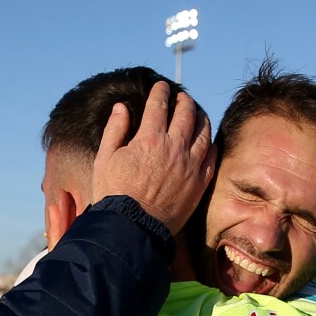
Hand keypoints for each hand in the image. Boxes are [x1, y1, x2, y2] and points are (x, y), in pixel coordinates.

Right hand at [90, 81, 216, 234]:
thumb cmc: (113, 195)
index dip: (160, 91)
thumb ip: (114, 130)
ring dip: (200, 117)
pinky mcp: (199, 183)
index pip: (159, 105)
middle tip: (181, 97)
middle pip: (186, 113)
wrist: (132, 229)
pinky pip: (211, 155)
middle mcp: (174, 148)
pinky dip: (210, 143)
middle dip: (184, 100)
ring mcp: (190, 165)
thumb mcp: (104, 159)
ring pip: (203, 131)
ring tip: (197, 113)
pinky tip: (206, 140)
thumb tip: (121, 108)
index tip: (161, 86)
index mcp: (149, 139)